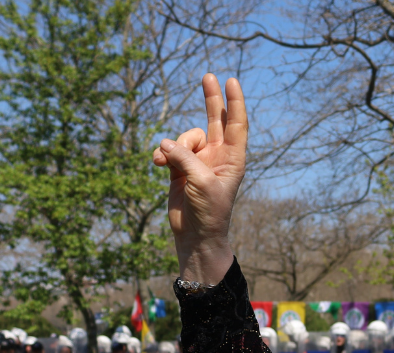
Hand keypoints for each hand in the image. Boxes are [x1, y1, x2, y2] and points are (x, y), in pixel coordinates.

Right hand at [152, 74, 246, 285]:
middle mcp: (217, 156)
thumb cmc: (209, 212)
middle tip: (209, 75)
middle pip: (215, 120)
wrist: (195, 236)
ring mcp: (198, 161)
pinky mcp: (179, 169)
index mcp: (233, 159)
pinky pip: (169, 151)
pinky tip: (157, 164)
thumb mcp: (201, 182)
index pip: (236, 124)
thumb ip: (185, 159)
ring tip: (166, 163)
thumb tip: (165, 143)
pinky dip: (162, 155)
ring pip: (184, 138)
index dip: (234, 102)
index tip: (231, 81)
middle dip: (211, 99)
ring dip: (174, 146)